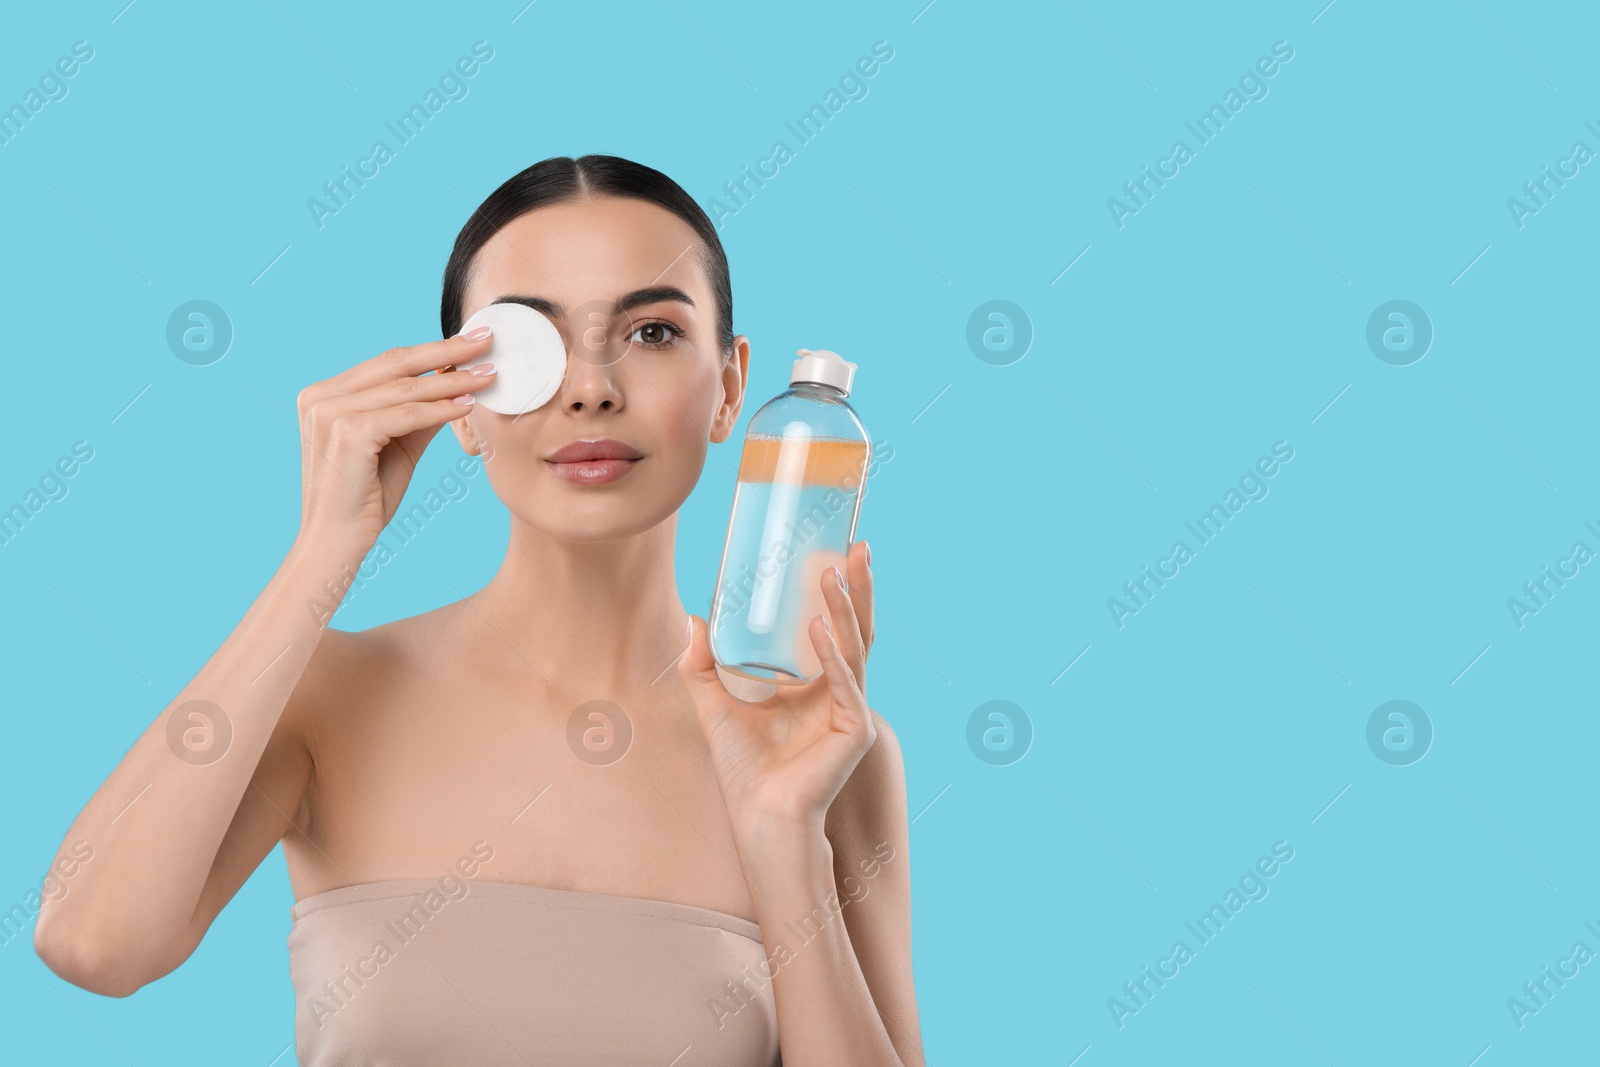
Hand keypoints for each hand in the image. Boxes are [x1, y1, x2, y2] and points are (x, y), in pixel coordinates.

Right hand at [294, 329, 499, 550]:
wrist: (337, 542)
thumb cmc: (366, 498)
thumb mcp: (398, 444)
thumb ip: (419, 413)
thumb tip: (457, 384)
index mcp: (324, 394)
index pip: (387, 363)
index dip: (432, 350)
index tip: (470, 343)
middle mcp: (320, 396)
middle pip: (396, 364)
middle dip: (447, 351)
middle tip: (487, 341)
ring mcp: (329, 412)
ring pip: (405, 389)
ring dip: (453, 381)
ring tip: (489, 376)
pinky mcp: (346, 433)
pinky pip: (406, 415)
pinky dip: (441, 409)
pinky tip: (469, 404)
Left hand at [679, 540, 876, 844]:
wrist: (756, 812)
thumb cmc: (743, 767)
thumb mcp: (713, 702)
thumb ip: (702, 663)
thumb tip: (694, 618)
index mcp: (815, 684)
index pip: (833, 626)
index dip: (838, 591)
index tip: (836, 551)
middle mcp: (839, 691)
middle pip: (854, 627)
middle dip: (858, 587)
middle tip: (858, 546)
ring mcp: (851, 708)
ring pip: (854, 646)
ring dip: (844, 608)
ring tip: (834, 573)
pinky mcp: (853, 729)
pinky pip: (845, 683)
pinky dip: (832, 655)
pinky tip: (818, 627)